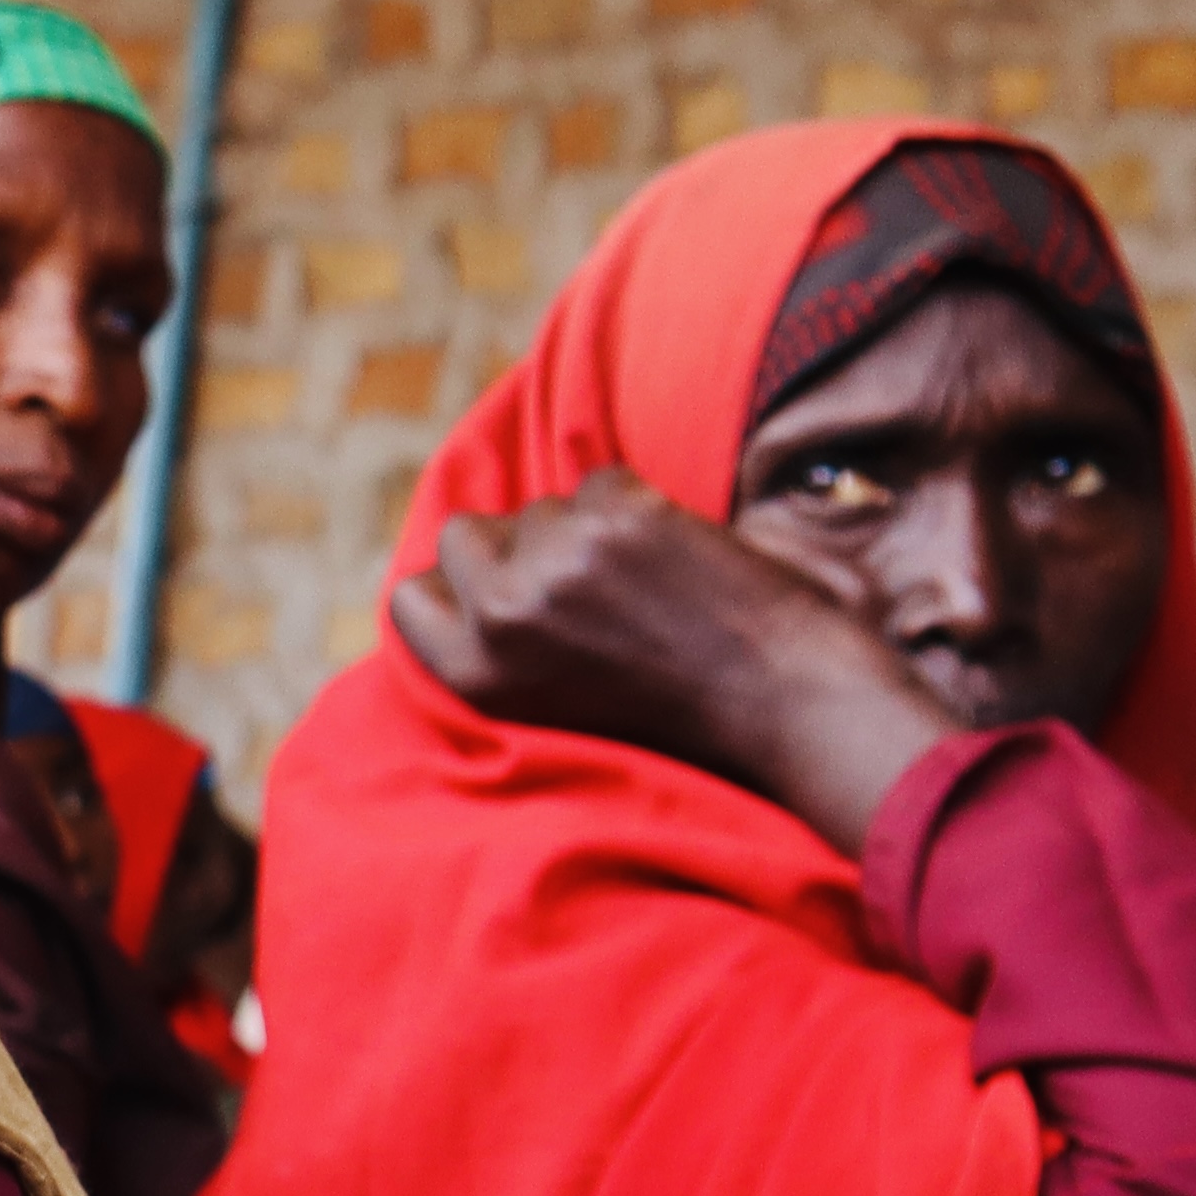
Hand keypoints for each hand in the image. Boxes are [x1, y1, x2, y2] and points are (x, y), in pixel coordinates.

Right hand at [393, 470, 948, 852]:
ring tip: (642, 581)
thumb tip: (451, 578)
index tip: (506, 594)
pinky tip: (674, 556)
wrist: (783, 703)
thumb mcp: (546, 705)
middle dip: (517, 545)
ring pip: (542, 507)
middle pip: (466, 536)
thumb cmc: (677, 713)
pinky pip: (601, 481)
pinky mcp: (616, 521)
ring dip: (584, 528)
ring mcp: (556, 563)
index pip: (412, 599)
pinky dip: (637, 506)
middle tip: (581, 580)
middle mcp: (501, 620)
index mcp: (476, 679)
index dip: (459, 587)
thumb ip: (493, 647)